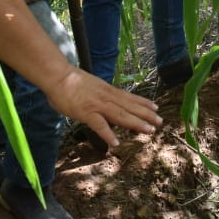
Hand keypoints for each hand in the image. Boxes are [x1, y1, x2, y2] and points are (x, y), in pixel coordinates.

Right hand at [47, 69, 162, 148]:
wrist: (58, 75)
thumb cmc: (70, 81)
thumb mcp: (91, 86)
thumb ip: (98, 95)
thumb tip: (101, 103)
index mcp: (107, 91)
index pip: (129, 97)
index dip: (143, 103)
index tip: (156, 107)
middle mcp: (106, 97)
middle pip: (130, 107)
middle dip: (146, 115)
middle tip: (160, 122)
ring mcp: (97, 105)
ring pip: (121, 115)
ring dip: (136, 123)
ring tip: (149, 130)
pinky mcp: (86, 112)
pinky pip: (99, 125)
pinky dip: (108, 134)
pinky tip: (115, 143)